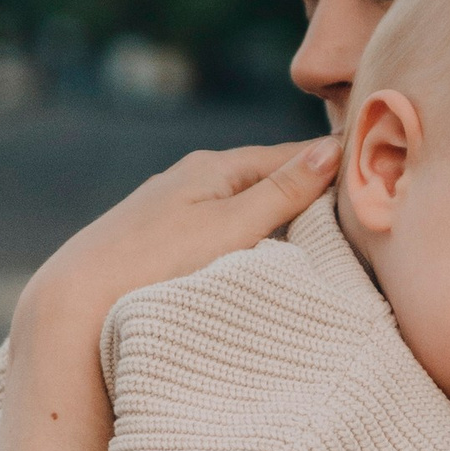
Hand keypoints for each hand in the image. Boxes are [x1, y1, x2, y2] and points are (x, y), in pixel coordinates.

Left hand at [17, 135, 342, 350]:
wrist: (76, 303)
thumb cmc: (154, 263)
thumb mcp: (231, 226)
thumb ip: (282, 192)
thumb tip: (332, 147)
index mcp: (213, 166)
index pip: (289, 156)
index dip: (330, 167)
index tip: (373, 176)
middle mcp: (192, 181)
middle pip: (266, 181)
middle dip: (307, 194)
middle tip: (357, 212)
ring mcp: (173, 212)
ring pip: (242, 210)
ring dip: (276, 222)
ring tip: (318, 242)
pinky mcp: (159, 244)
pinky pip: (219, 234)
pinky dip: (247, 243)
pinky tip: (257, 262)